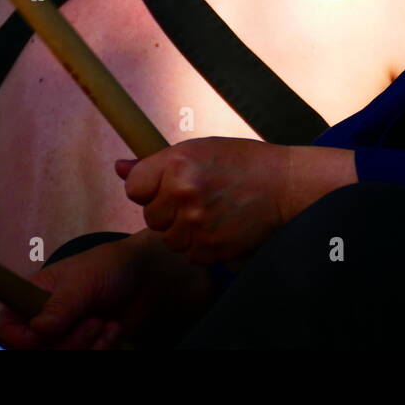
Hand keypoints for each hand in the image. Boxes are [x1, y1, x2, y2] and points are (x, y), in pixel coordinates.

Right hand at [0, 230, 212, 349]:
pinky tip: (113, 329)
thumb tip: (39, 329)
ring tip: (104, 323)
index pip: (5, 330)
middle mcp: (41, 323)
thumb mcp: (85, 279)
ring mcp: (62, 339)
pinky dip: (102, 350)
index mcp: (30, 300)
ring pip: (61, 361)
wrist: (147, 278)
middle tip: (92, 321)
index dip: (20, 339)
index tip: (45, 332)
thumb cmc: (110, 267)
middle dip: (68, 343)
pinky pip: (86, 362)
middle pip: (34, 354)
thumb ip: (62, 304)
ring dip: (87, 347)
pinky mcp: (83, 350)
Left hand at [115, 137, 283, 266]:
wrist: (286, 185)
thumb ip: (158, 162)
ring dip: (185, 231)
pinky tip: (222, 227)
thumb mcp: (201, 150)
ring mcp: (197, 222)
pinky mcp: (211, 247)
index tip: (171, 186)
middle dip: (170, 212)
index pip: (135, 187)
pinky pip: (190, 254)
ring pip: (169, 240)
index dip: (151, 189)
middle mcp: (183, 191)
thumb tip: (118, 167)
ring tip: (212, 213)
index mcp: (178, 162)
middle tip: (200, 198)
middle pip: (151, 217)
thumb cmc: (244, 163)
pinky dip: (203, 246)